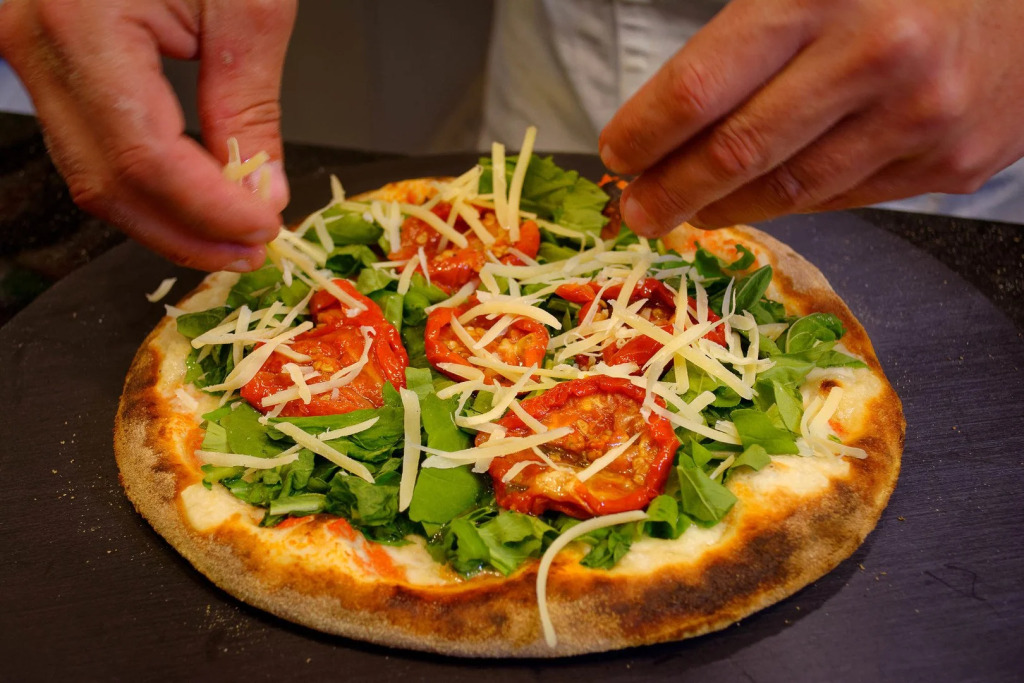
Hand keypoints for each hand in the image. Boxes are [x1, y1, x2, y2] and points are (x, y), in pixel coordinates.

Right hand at [0, 0, 296, 270]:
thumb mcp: (244, 3)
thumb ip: (249, 106)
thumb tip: (260, 191)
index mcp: (80, 20)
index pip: (143, 156)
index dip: (208, 211)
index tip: (265, 229)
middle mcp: (31, 42)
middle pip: (106, 182)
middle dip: (187, 234)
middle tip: (253, 251)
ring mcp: (24, 51)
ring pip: (90, 176)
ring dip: (168, 220)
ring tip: (234, 236)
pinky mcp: (42, 58)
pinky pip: (89, 144)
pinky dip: (147, 184)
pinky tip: (196, 199)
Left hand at [599, 0, 1023, 236]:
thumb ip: (750, 25)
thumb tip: (670, 104)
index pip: (701, 85)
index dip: (646, 131)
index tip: (617, 152)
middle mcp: (875, 58)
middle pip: (737, 152)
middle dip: (670, 191)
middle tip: (636, 209)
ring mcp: (921, 117)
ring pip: (790, 190)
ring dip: (725, 207)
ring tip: (688, 210)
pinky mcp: (955, 161)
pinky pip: (847, 197)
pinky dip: (792, 202)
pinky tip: (760, 198)